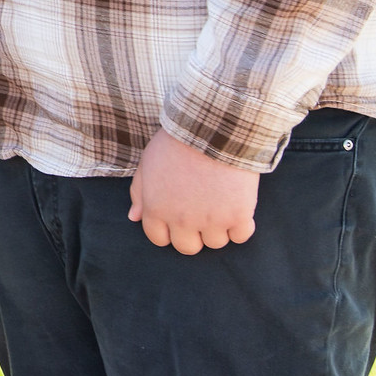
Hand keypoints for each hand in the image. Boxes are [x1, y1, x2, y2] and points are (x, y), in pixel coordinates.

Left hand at [128, 127, 259, 253]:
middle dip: (192, 234)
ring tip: (219, 204)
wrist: (213, 128)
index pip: (159, 239)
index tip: (178, 217)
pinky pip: (241, 236)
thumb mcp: (148, 163)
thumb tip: (134, 217)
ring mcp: (211, 221)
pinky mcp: (238, 216)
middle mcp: (182, 221)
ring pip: (215, 243)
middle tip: (200, 213)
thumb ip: (140, 192)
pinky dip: (241, 225)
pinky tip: (237, 207)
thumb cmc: (177, 142)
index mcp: (156, 209)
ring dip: (218, 228)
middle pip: (187, 247)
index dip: (168, 229)